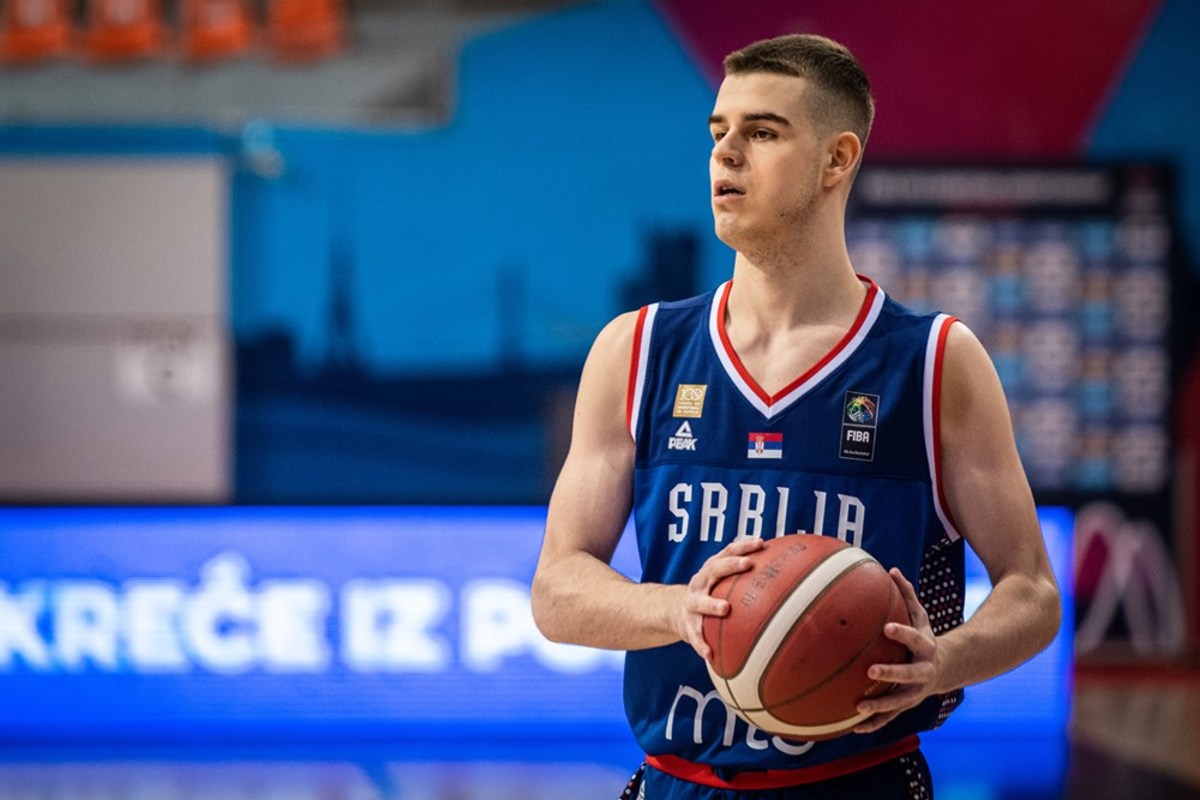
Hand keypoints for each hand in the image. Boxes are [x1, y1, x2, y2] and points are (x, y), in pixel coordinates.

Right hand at [676, 536, 766, 659]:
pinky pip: (694, 635)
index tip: (761, 542)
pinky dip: (701, 644)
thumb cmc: (710, 594)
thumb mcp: (721, 581)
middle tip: (748, 564)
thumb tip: (784, 571)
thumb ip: (744, 576)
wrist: (675, 611)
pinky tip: (710, 654)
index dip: (743, 546)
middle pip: (713, 569)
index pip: (727, 552)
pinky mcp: (687, 624)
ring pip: (699, 602)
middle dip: (730, 565)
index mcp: (711, 570)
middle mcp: (700, 582)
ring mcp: (691, 603)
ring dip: (711, 604)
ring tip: (725, 608)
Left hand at [853, 568, 947, 733]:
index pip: (915, 638)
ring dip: (880, 706)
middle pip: (909, 674)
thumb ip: (906, 595)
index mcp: (926, 647)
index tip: (886, 628)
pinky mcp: (908, 704)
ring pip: (900, 702)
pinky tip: (854, 727)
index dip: (902, 634)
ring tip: (859, 707)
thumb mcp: (920, 617)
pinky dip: (875, 724)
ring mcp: (917, 692)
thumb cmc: (924, 637)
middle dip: (892, 673)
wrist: (947, 669)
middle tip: (870, 670)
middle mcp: (924, 672)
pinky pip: (891, 717)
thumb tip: (891, 569)